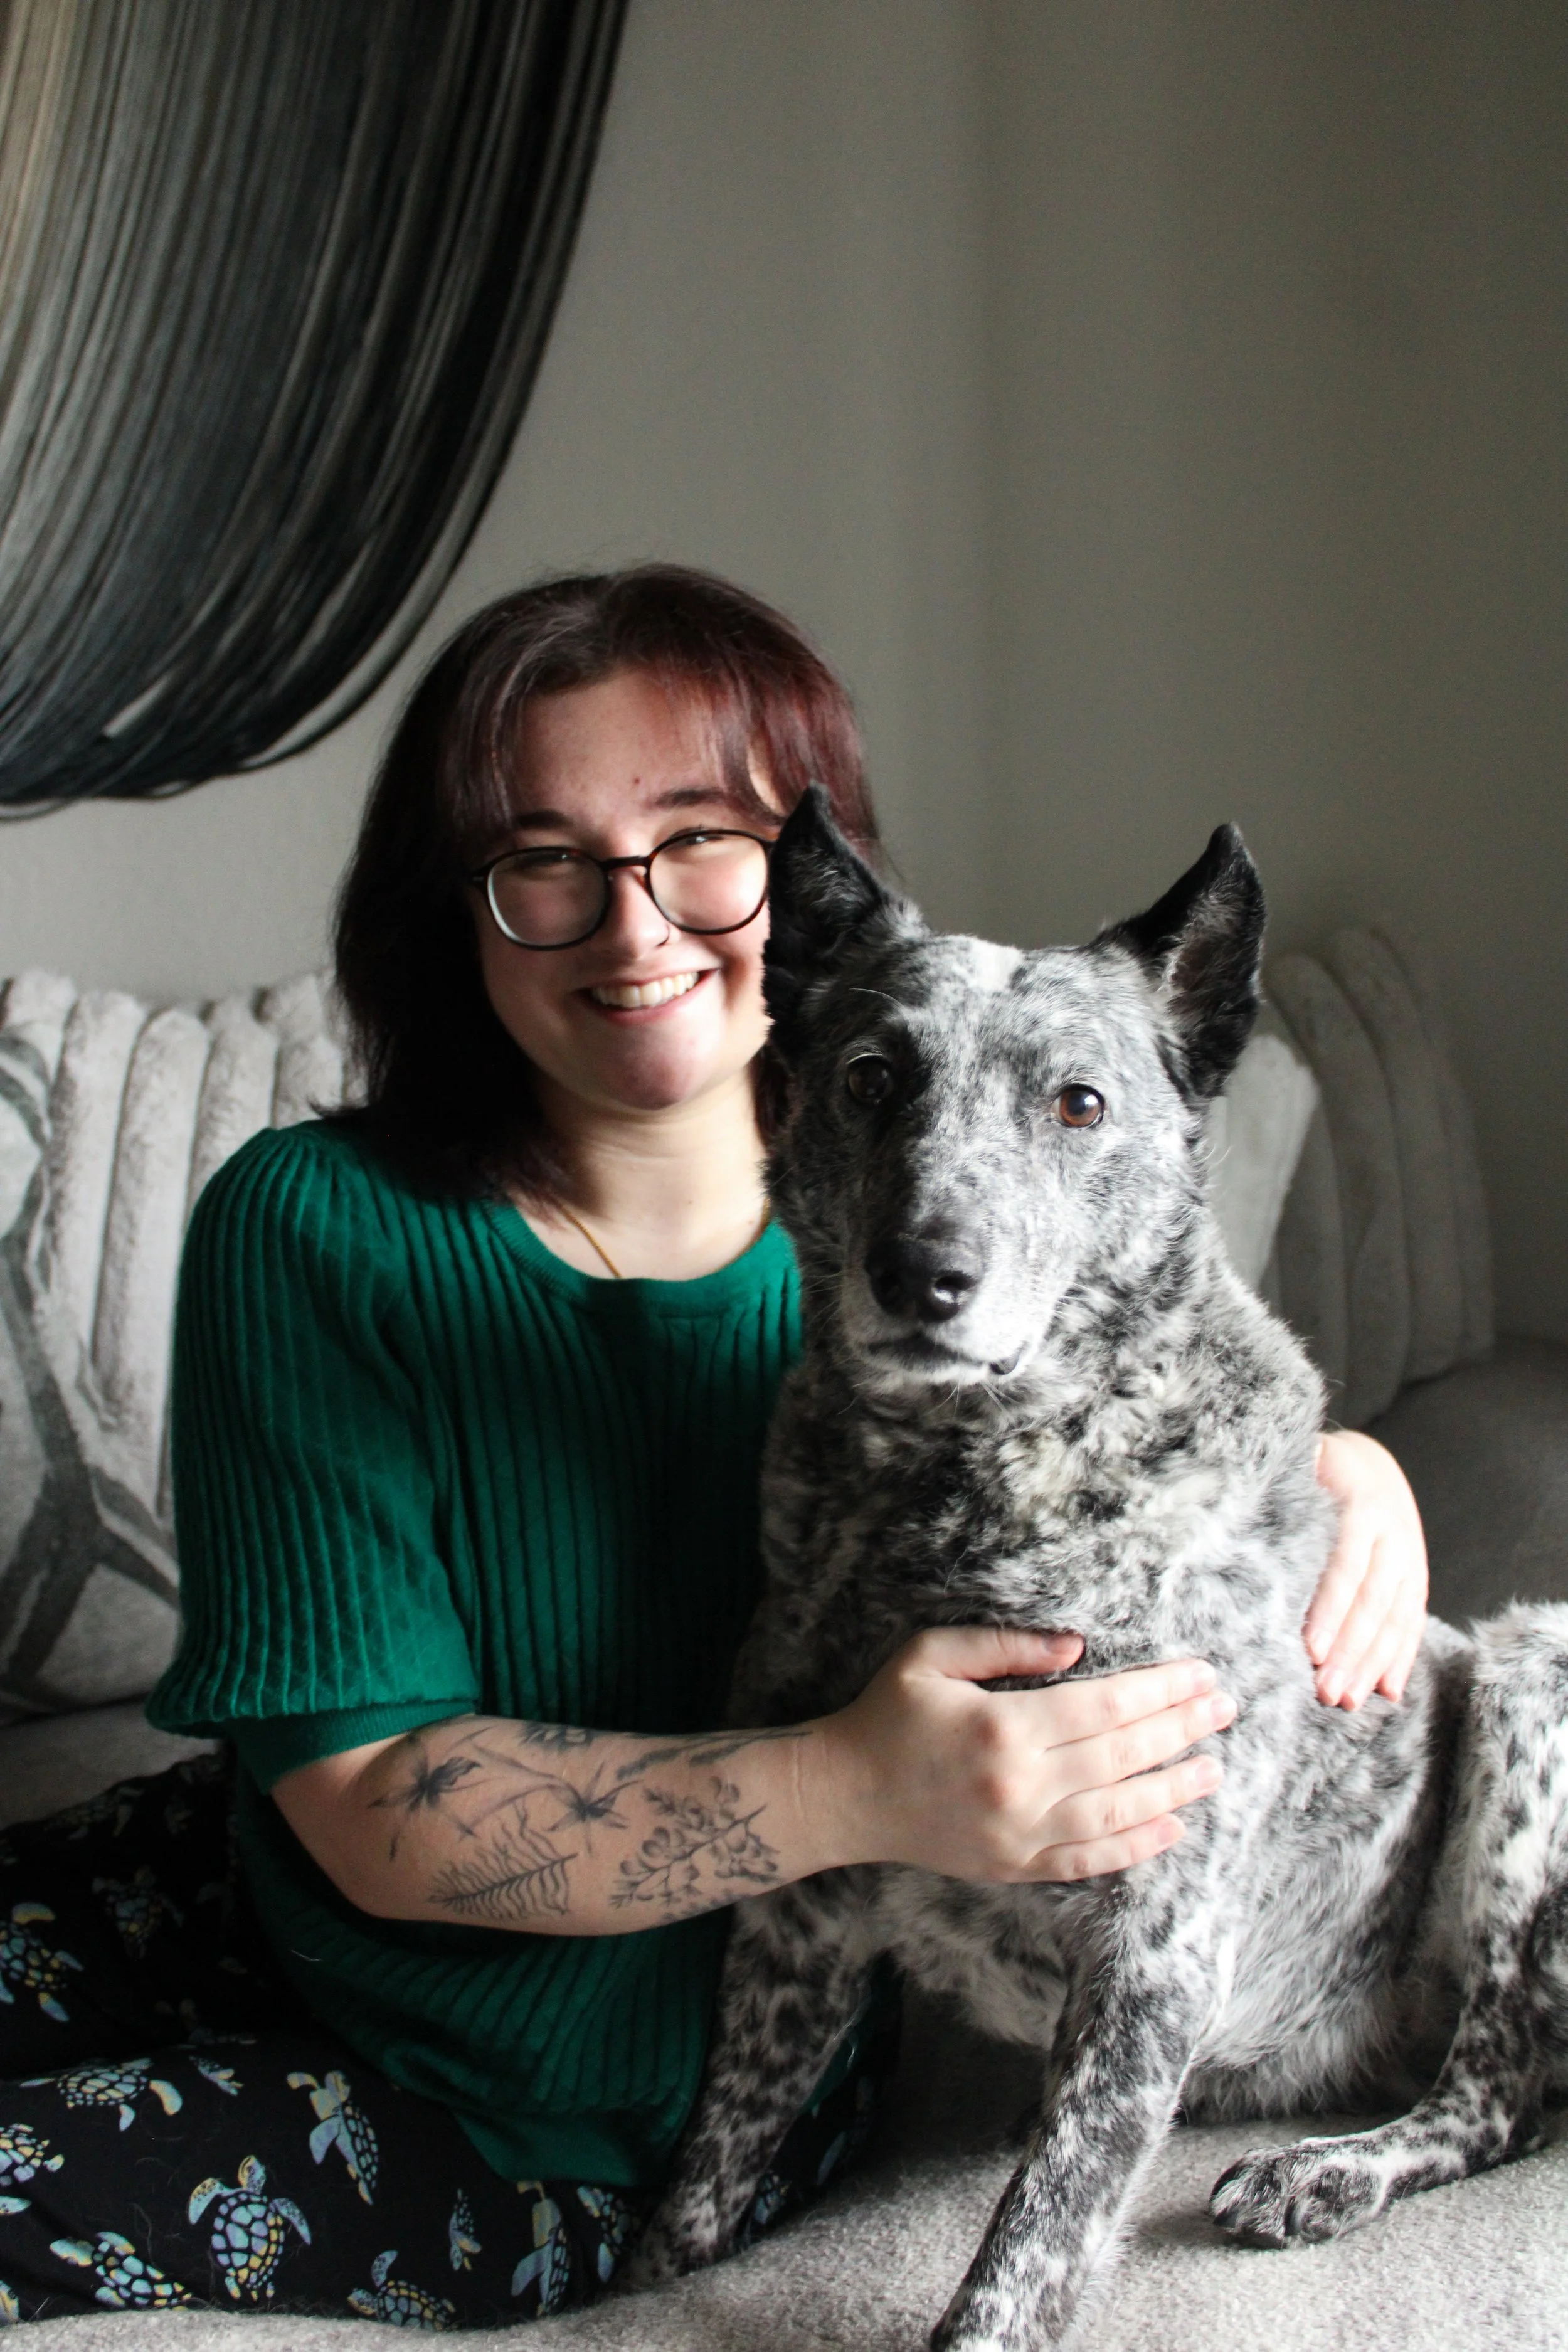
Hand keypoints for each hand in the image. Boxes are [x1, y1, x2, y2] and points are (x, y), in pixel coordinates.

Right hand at [820, 1627, 1233, 1884]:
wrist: (843, 1795)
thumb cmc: (886, 1714)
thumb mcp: (932, 1656)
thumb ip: (1005, 1645)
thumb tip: (1077, 1646)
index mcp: (1004, 1728)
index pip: (1106, 1707)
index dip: (1161, 1690)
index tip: (1200, 1674)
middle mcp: (1020, 1786)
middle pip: (1123, 1756)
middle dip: (1181, 1729)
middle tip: (1226, 1709)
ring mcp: (1020, 1834)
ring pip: (1118, 1812)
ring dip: (1174, 1789)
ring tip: (1213, 1768)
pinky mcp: (1015, 1866)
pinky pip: (1090, 1859)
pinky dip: (1136, 1846)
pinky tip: (1173, 1827)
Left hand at [1305, 1430, 1427, 1707]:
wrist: (1374, 1462)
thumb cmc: (1321, 1470)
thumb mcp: (1304, 1465)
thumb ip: (1279, 1487)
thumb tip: (1235, 1505)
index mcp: (1363, 1507)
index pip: (1347, 1566)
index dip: (1331, 1609)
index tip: (1310, 1649)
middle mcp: (1393, 1537)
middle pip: (1373, 1601)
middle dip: (1350, 1651)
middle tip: (1326, 1692)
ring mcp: (1411, 1560)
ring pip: (1396, 1619)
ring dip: (1374, 1664)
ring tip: (1349, 1701)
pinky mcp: (1417, 1580)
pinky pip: (1413, 1623)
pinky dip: (1402, 1658)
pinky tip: (1389, 1692)